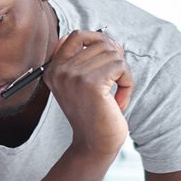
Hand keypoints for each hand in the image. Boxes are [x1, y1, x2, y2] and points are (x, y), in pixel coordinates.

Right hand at [43, 29, 132, 157]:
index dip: (98, 39)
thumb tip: (110, 40)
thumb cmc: (93, 115)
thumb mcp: (83, 84)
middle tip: (116, 82)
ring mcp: (73, 76)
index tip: (110, 56)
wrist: (94, 144)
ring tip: (116, 95)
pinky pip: (120, 66)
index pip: (76, 35)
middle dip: (115, 61)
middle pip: (100, 43)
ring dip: (123, 74)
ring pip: (113, 54)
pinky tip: (119, 101)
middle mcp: (59, 71)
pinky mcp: (91, 82)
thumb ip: (88, 60)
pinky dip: (128, 83)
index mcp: (53, 70)